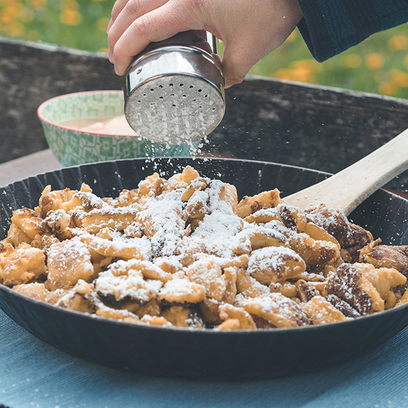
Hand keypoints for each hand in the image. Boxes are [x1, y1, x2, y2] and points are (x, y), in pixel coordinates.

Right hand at [107, 0, 302, 87]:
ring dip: (122, 13)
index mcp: (188, 4)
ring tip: (118, 35)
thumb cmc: (273, 9)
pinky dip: (140, 0)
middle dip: (116, 33)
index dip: (124, 49)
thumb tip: (220, 83)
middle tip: (114, 57)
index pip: (142, 28)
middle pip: (131, 7)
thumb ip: (230, 73)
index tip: (118, 68)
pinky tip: (139, 11)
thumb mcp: (249, 51)